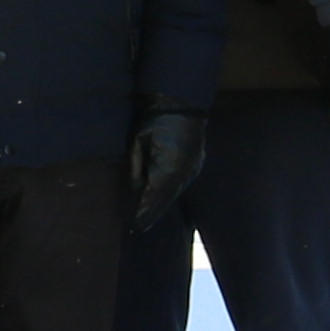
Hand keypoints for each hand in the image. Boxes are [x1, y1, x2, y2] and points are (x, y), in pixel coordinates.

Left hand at [127, 110, 208, 225]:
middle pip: (165, 199)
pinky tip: (163, 201)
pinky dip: (170, 195)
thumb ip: (136, 167)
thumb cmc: (154, 119)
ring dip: (161, 206)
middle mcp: (183, 172)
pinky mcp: (195, 164)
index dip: (143, 211)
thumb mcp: (138, 142)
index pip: (152, 196)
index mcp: (167, 166)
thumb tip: (134, 190)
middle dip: (152, 214)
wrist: (181, 102)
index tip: (134, 224)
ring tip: (149, 219)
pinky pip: (181, 185)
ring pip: (174, 193)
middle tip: (139, 228)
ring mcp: (192, 168)